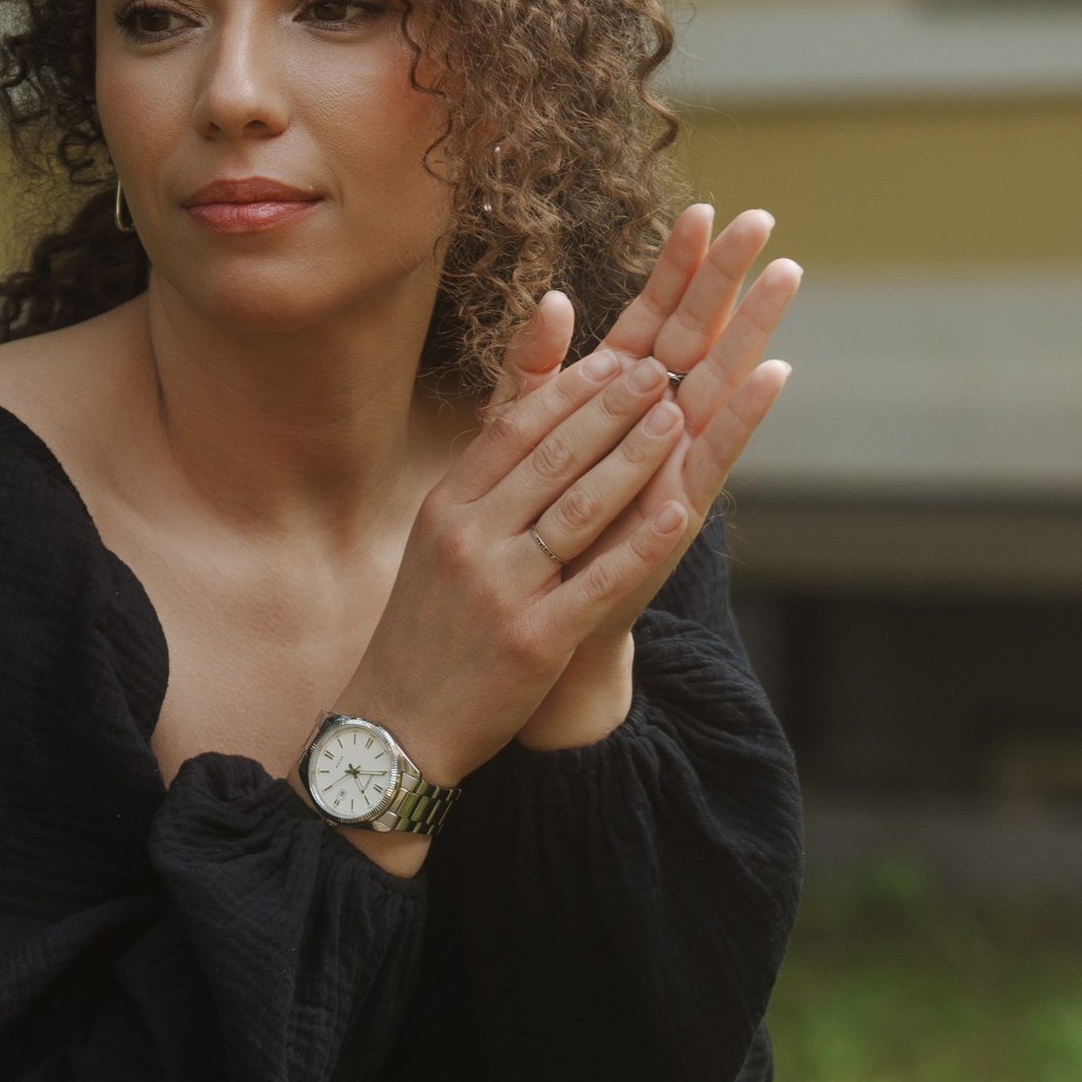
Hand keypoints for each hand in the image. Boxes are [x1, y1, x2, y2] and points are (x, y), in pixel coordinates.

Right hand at [329, 209, 795, 802]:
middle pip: (553, 454)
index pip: (515, 429)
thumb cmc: (430, 630)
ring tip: (680, 414)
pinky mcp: (533, 638)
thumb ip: (484, 480)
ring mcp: (500, 588)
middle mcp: (469, 538)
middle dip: (614, 405)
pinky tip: (683, 508)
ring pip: (579, 505)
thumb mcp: (438, 543)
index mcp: (447, 508)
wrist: (398, 727)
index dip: (572, 388)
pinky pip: (598, 578)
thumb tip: (523, 412)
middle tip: (664, 368)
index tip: (619, 354)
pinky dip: (642, 540)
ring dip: (634, 455)